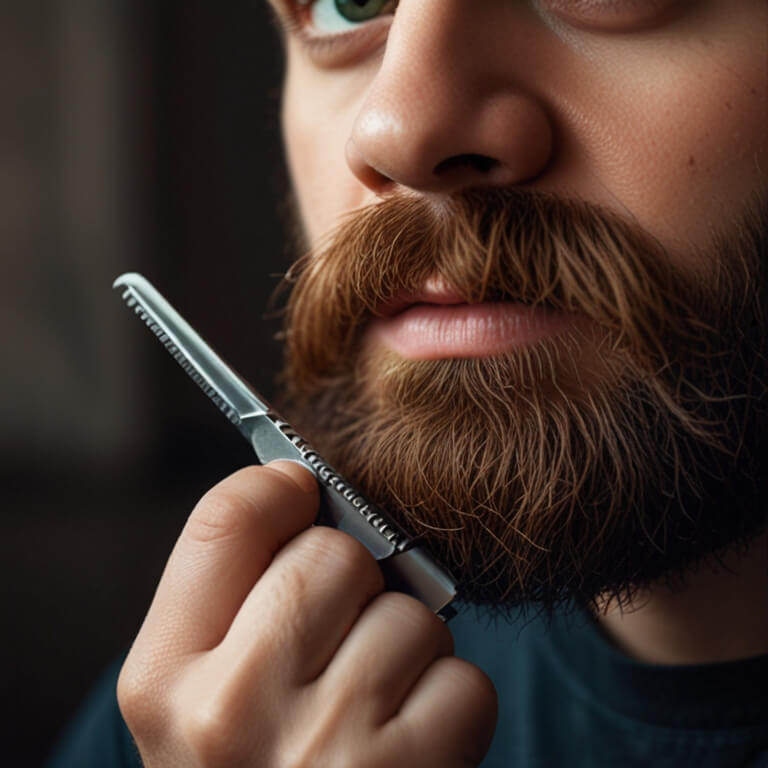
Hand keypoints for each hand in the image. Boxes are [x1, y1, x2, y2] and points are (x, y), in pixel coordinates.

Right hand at [117, 461, 496, 766]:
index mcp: (164, 678)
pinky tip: (413, 739)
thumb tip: (302, 493)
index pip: (225, 519)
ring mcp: (321, 749)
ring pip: (408, 614)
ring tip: (374, 702)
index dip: (278, 489)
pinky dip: (452, 703)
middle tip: (338, 637)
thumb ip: (237, 599)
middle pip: (333, 553)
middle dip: (354, 581)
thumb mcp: (202, 697)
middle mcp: (230, 711)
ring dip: (408, 648)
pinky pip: (463, 681)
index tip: (302, 495)